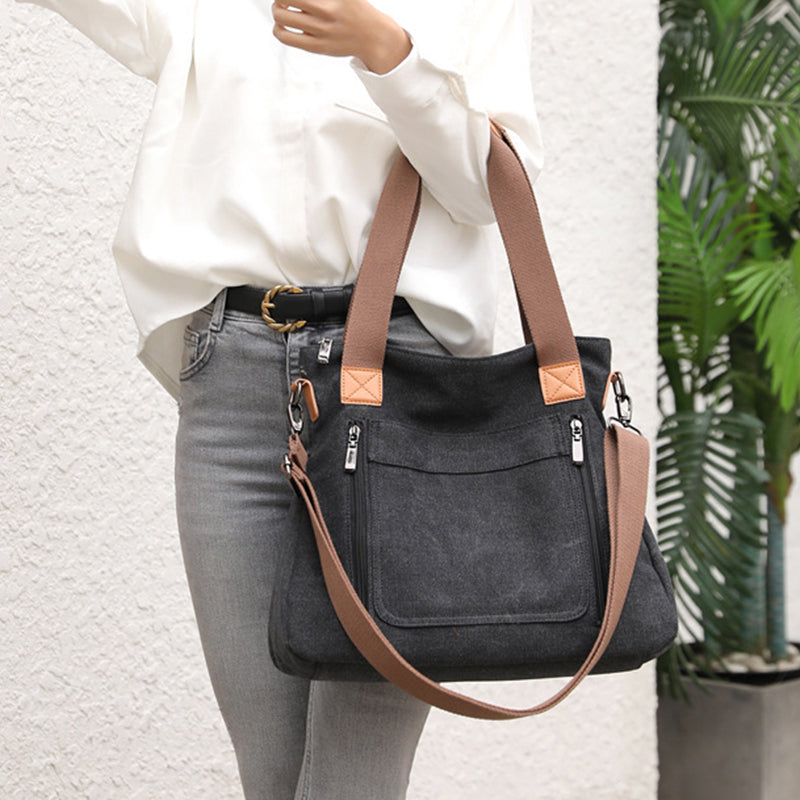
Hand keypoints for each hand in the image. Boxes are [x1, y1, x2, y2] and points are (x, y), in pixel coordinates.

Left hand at [271, 1, 411, 73]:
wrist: (373, 37)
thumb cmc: (357, 11)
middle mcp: (325, 12)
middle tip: (282, 0)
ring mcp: (320, 31)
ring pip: (282, 18)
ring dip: (277, 12)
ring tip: (281, 11)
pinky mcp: (317, 47)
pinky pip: (287, 38)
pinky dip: (279, 30)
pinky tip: (283, 26)